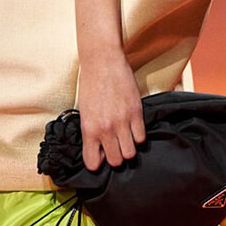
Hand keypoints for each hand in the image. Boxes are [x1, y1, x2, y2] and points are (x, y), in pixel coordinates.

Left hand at [77, 52, 145, 170]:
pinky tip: (132, 127)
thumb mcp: (84, 111)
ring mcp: (122, 122)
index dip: (97, 163)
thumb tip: (98, 148)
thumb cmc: (90, 85)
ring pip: (131, 153)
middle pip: (116, 161)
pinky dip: (137, 136)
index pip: (93, 162)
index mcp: (89, 129)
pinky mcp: (136, 113)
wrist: (102, 63)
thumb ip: (91, 131)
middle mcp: (105, 129)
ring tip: (124, 137)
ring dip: (128, 147)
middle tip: (114, 147)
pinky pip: (141, 137)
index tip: (100, 157)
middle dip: (115, 157)